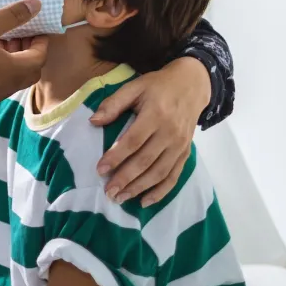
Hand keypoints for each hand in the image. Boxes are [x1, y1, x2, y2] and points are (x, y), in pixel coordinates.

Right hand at [0, 0, 47, 125]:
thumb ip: (12, 15)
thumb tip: (36, 4)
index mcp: (16, 70)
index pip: (41, 54)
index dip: (41, 37)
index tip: (34, 22)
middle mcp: (9, 86)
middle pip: (31, 66)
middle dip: (29, 47)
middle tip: (20, 29)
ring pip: (15, 73)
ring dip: (14, 55)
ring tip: (1, 36)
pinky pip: (0, 78)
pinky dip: (1, 64)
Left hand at [91, 57, 210, 205]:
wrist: (192, 84)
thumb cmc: (158, 86)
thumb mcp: (134, 87)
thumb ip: (113, 104)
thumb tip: (93, 121)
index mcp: (155, 115)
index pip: (133, 141)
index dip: (116, 157)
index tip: (100, 170)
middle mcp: (170, 133)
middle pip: (145, 161)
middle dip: (125, 179)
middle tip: (108, 192)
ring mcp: (180, 145)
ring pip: (159, 172)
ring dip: (140, 188)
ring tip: (121, 198)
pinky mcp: (185, 152)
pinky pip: (174, 176)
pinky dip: (161, 191)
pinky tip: (145, 201)